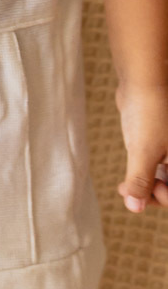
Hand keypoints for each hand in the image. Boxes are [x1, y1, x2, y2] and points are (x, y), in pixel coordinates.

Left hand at [115, 83, 167, 211]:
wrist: (142, 80)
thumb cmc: (149, 113)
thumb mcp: (144, 151)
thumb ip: (140, 181)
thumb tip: (134, 208)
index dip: (164, 198)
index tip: (147, 195)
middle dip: (153, 196)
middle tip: (132, 195)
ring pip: (163, 179)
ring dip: (145, 188)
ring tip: (124, 191)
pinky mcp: (158, 143)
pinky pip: (155, 167)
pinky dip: (142, 176)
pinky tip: (124, 184)